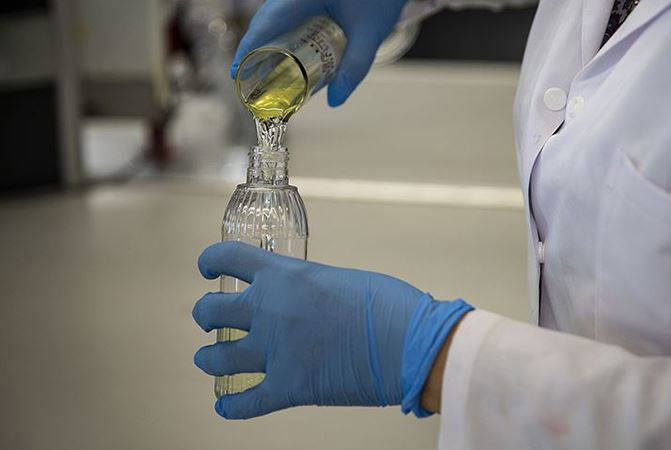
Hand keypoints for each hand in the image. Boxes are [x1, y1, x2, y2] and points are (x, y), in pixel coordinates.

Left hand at [192, 241, 471, 418]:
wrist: (411, 343)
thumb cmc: (389, 305)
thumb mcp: (341, 279)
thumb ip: (310, 287)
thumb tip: (304, 301)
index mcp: (285, 275)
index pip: (228, 257)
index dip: (210, 260)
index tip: (207, 267)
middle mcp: (269, 310)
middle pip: (211, 310)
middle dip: (205, 314)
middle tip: (210, 320)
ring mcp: (275, 351)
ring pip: (216, 357)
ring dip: (207, 358)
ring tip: (208, 358)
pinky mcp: (289, 388)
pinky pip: (244, 404)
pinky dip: (231, 407)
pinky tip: (225, 406)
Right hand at [230, 0, 409, 105]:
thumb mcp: (369, 36)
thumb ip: (354, 69)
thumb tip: (335, 101)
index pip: (268, 20)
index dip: (249, 47)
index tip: (237, 72)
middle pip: (266, 21)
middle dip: (255, 51)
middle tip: (249, 80)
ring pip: (276, 19)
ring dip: (268, 45)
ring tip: (263, 73)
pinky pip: (290, 17)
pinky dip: (283, 37)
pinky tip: (286, 57)